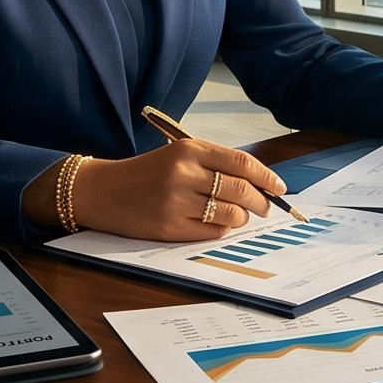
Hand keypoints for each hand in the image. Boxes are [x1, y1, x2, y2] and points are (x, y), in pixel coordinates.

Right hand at [53, 140, 288, 241]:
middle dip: (261, 202)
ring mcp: (176, 201)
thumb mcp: (178, 155)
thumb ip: (214, 164)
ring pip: (230, 214)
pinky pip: (212, 232)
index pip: (242, 164)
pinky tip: (215, 226)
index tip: (280, 188)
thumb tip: (259, 184)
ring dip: (241, 218)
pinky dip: (221, 231)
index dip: (267, 177)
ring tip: (237, 217)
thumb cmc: (146, 173)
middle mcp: (184, 173)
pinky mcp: (169, 227)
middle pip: (241, 190)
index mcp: (189, 149)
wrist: (102, 191)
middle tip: (265, 208)